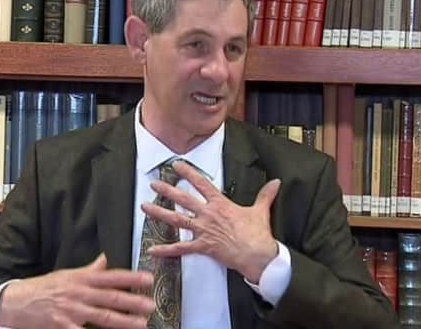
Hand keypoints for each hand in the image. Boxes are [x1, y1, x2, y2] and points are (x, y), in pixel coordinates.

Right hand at [0, 253, 154, 328]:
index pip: (111, 277)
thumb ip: (90, 270)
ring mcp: (70, 311)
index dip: (131, 278)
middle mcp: (78, 293)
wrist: (13, 302)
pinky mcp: (60, 326)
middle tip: (151, 305)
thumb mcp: (67, 275)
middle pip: (111, 298)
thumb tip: (106, 259)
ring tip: (141, 324)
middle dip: (133, 302)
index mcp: (81, 279)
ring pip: (102, 317)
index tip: (149, 279)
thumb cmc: (43, 288)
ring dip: (123, 321)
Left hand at [141, 160, 281, 283]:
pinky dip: (166, 250)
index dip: (188, 173)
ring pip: (177, 219)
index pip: (202, 184)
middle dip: (167, 191)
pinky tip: (152, 249)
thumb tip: (276, 183)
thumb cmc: (258, 234)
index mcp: (221, 204)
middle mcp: (209, 215)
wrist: (258, 255)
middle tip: (153, 184)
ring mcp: (204, 231)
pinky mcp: (203, 247)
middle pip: (184, 199)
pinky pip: (181, 248)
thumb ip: (265, 195)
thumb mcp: (260, 211)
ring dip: (160, 213)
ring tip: (145, 208)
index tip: (176, 165)